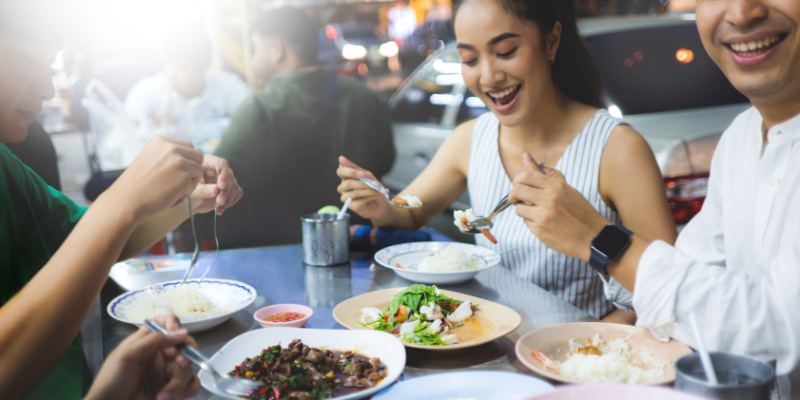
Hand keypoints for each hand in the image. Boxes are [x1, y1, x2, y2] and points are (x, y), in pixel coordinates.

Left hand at [84, 315, 200, 399]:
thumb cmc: (112, 381)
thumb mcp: (126, 356)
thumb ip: (154, 341)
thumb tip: (183, 332)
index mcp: (145, 343)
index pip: (164, 323)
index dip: (173, 323)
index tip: (176, 332)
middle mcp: (159, 356)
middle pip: (184, 344)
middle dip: (186, 352)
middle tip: (181, 363)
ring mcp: (166, 374)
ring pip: (188, 368)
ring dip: (178, 382)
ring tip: (164, 397)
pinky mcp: (173, 391)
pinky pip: (192, 384)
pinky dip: (188, 390)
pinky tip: (171, 398)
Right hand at [102, 137, 204, 222]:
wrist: (126, 201)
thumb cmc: (137, 184)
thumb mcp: (149, 159)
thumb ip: (166, 155)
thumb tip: (188, 157)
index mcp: (161, 141)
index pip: (188, 146)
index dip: (187, 160)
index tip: (176, 172)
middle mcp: (171, 148)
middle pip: (198, 156)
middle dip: (192, 170)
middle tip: (179, 183)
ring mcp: (180, 162)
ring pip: (199, 170)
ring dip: (190, 182)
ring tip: (173, 191)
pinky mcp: (185, 178)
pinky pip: (194, 186)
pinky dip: (185, 194)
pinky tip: (171, 198)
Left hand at [190, 154, 243, 214]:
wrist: (192, 203)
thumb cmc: (188, 194)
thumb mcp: (192, 193)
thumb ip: (203, 190)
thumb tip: (216, 189)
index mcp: (207, 163)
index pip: (221, 163)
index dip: (223, 174)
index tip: (221, 186)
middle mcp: (218, 169)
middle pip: (229, 175)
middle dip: (226, 190)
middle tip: (220, 201)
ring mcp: (225, 178)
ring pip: (234, 185)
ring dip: (228, 198)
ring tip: (218, 208)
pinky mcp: (230, 187)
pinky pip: (237, 193)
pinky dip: (230, 202)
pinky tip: (221, 208)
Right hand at [336, 156, 388, 219]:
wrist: (382, 202)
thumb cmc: (373, 187)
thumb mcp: (367, 175)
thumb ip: (355, 168)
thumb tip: (340, 158)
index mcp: (345, 177)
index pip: (340, 172)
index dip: (350, 172)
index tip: (362, 174)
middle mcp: (343, 187)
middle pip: (348, 183)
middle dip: (363, 183)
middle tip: (376, 183)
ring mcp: (346, 198)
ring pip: (355, 193)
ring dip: (370, 190)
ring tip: (379, 189)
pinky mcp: (351, 207)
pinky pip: (359, 201)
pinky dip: (371, 197)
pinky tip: (378, 195)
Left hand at [508, 152, 609, 261]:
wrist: (592, 236)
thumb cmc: (579, 211)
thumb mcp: (565, 188)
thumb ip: (544, 173)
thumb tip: (525, 155)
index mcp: (556, 186)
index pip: (526, 175)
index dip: (518, 179)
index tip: (519, 184)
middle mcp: (549, 199)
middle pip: (516, 190)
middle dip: (513, 194)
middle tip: (518, 198)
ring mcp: (543, 216)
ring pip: (518, 208)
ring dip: (523, 209)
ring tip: (535, 211)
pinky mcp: (540, 230)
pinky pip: (525, 222)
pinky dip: (530, 221)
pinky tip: (544, 222)